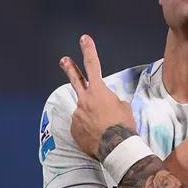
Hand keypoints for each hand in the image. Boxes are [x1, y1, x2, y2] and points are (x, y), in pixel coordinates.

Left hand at [59, 34, 135, 159]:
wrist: (116, 147)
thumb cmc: (124, 125)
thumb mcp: (124, 107)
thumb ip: (112, 100)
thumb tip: (106, 104)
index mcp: (98, 91)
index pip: (93, 65)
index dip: (88, 51)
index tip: (84, 39)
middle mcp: (84, 100)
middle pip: (76, 80)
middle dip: (70, 68)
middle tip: (63, 60)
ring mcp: (77, 115)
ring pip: (84, 111)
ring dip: (91, 117)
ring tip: (103, 128)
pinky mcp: (74, 129)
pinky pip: (81, 126)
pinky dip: (88, 129)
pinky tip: (97, 136)